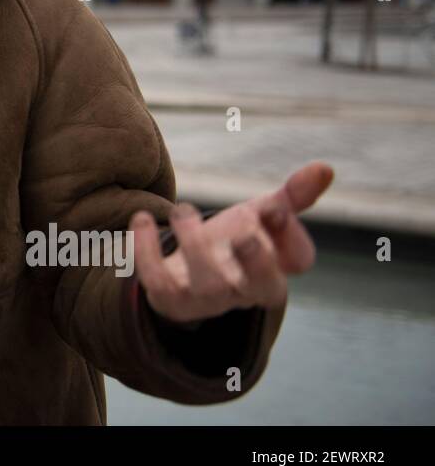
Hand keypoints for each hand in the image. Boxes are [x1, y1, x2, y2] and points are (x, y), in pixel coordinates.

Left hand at [129, 162, 332, 323]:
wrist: (185, 280)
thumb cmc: (232, 244)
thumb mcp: (261, 220)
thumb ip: (292, 198)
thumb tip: (325, 168)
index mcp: (274, 269)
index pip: (299, 261)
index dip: (291, 235)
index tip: (274, 207)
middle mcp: (244, 289)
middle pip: (261, 286)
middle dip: (257, 261)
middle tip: (244, 232)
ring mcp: (206, 297)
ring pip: (208, 283)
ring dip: (194, 243)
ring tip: (182, 209)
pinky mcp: (169, 298)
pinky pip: (157, 282)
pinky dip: (146, 250)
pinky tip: (140, 218)